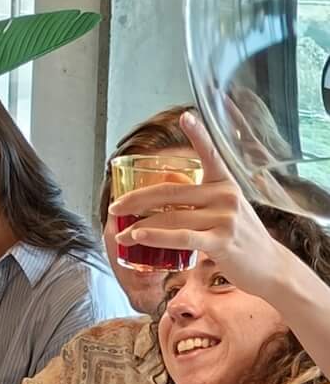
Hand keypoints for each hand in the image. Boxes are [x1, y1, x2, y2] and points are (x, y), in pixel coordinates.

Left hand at [112, 110, 284, 296]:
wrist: (270, 266)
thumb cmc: (241, 237)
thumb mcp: (225, 208)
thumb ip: (199, 197)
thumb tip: (166, 188)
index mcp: (225, 183)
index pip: (210, 154)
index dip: (198, 134)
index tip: (185, 117)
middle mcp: (225, 196)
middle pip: (170, 193)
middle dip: (136, 200)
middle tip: (114, 207)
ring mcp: (225, 218)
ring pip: (171, 217)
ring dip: (139, 227)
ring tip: (120, 234)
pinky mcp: (222, 241)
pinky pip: (182, 237)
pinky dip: (156, 237)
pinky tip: (138, 237)